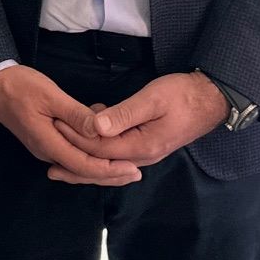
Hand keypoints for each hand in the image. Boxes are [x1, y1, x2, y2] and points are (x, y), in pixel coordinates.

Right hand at [0, 65, 140, 185]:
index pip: (84, 166)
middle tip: (136, 173)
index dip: (110, 169)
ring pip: (78, 165)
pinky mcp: (44, 140)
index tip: (133, 168)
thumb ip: (75, 115)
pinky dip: (90, 154)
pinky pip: (71, 154)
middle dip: (110, 174)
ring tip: (126, 164)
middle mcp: (46, 151)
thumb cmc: (20, 86)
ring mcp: (44, 147)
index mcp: (48, 143)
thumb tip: (99, 131)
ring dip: (101, 165)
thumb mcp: (50, 95)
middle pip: (82, 171)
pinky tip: (103, 146)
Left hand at [53, 72, 227, 173]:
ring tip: (60, 159)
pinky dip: (100, 151)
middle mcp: (142, 156)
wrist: (211, 99)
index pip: (100, 149)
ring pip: (109, 162)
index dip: (76, 141)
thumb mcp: (152, 99)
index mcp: (141, 146)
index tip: (54, 131)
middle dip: (75, 162)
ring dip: (85, 159)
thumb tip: (95, 127)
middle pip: (102, 164)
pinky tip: (88, 142)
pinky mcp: (147, 146)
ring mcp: (146, 153)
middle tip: (47, 163)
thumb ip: (123, 114)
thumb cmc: (182, 95)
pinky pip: (117, 154)